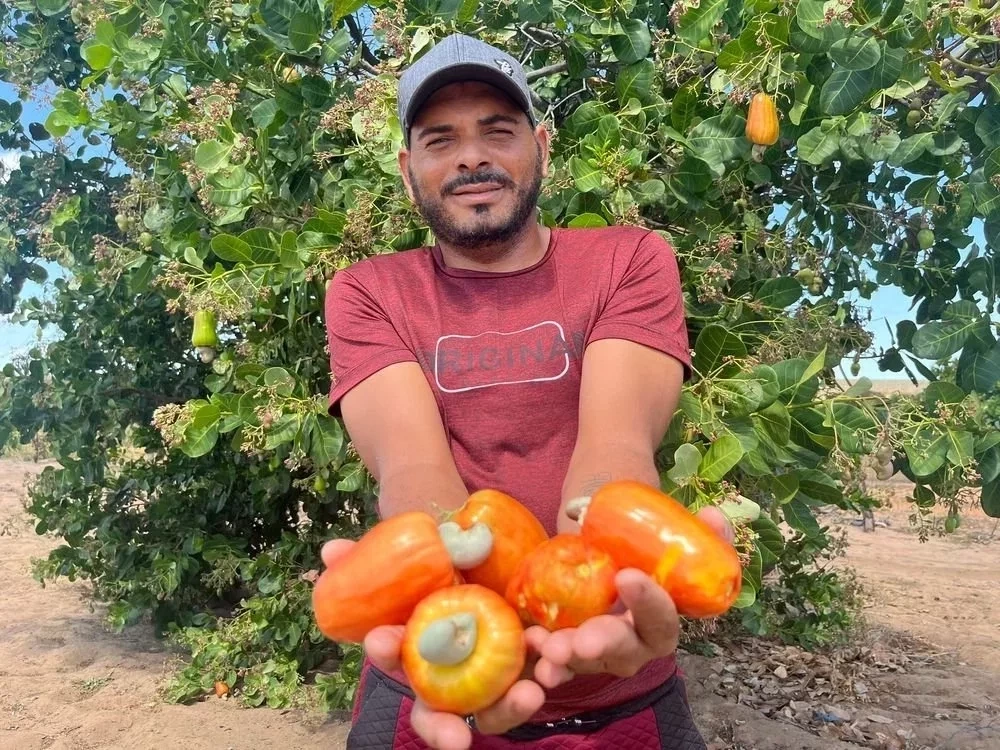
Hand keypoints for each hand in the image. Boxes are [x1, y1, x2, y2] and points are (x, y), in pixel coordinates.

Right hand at [320, 539, 546, 749]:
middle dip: (444, 731)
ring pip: (495, 709)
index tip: (382, 642)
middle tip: (457, 738)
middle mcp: (449, 677)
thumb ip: (368, 556)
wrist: (489, 558)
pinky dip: (549, 670)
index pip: (394, 662)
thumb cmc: (438, 567)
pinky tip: (555, 659)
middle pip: (440, 715)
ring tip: (530, 693)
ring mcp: (491, 677)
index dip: (388, 655)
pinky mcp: (530, 664)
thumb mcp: (407, 555)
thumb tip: (330, 551)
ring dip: (510, 708)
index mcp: (415, 652)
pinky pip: (539, 675)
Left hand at [531, 507, 734, 688]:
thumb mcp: (659, 535)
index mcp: (662, 616)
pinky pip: (560, 665)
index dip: (650, 602)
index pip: (664, 618)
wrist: (606, 552)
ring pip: (590, 663)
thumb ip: (689, 530)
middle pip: (628, 651)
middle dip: (605, 644)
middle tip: (584, 640)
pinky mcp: (572, 653)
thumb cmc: (640, 549)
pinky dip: (547, 660)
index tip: (627, 576)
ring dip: (570, 658)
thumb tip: (712, 515)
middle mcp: (637, 642)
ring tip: (550, 648)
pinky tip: (531, 642)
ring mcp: (603, 652)